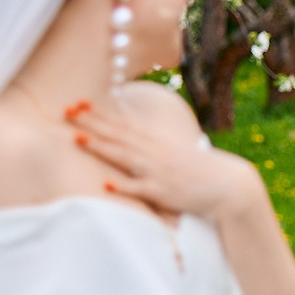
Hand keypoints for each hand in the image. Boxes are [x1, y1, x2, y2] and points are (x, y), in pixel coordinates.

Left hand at [71, 97, 262, 220]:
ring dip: (101, 147)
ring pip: (124, 156)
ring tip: (78, 138)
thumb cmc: (197, 170)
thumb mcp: (171, 152)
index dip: (99, 113)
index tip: (77, 103)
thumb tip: (127, 140)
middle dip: (91, 122)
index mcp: (155, 141)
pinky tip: (106, 184)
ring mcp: (157, 171)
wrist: (228, 184)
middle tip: (67, 111)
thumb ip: (148, 146)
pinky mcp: (163, 192)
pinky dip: (123, 186)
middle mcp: (153, 152)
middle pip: (117, 134)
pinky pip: (140, 189)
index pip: (122, 123)